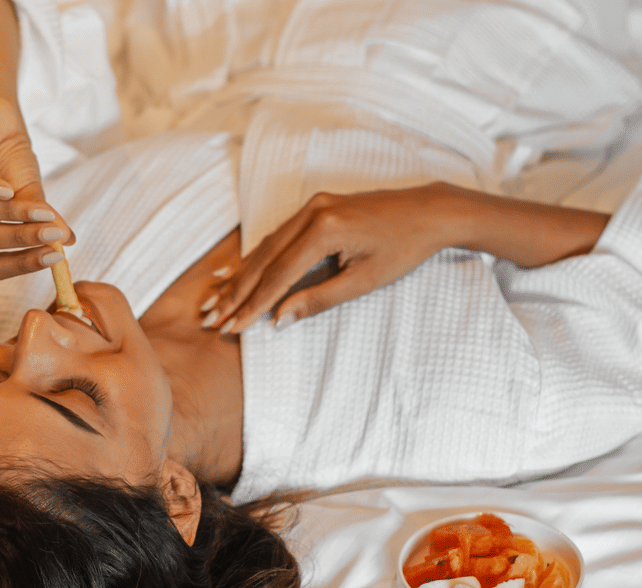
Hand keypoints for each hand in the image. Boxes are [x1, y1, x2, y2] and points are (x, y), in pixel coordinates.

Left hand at [0, 95, 75, 279]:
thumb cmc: (11, 162)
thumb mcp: (31, 193)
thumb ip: (42, 219)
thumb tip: (68, 242)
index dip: (22, 264)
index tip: (54, 256)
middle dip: (20, 239)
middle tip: (51, 233)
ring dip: (9, 211)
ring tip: (39, 209)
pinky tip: (7, 190)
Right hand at [202, 183, 468, 332]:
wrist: (430, 211)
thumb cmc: (404, 249)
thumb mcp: (364, 281)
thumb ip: (318, 300)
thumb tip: (278, 320)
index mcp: (325, 230)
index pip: (278, 275)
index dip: (252, 305)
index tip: (233, 327)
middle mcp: (311, 212)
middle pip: (263, 260)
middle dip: (236, 293)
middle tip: (212, 318)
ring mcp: (311, 206)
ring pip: (265, 247)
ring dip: (240, 276)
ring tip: (215, 300)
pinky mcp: (315, 207)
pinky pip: (277, 236)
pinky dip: (256, 257)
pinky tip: (236, 271)